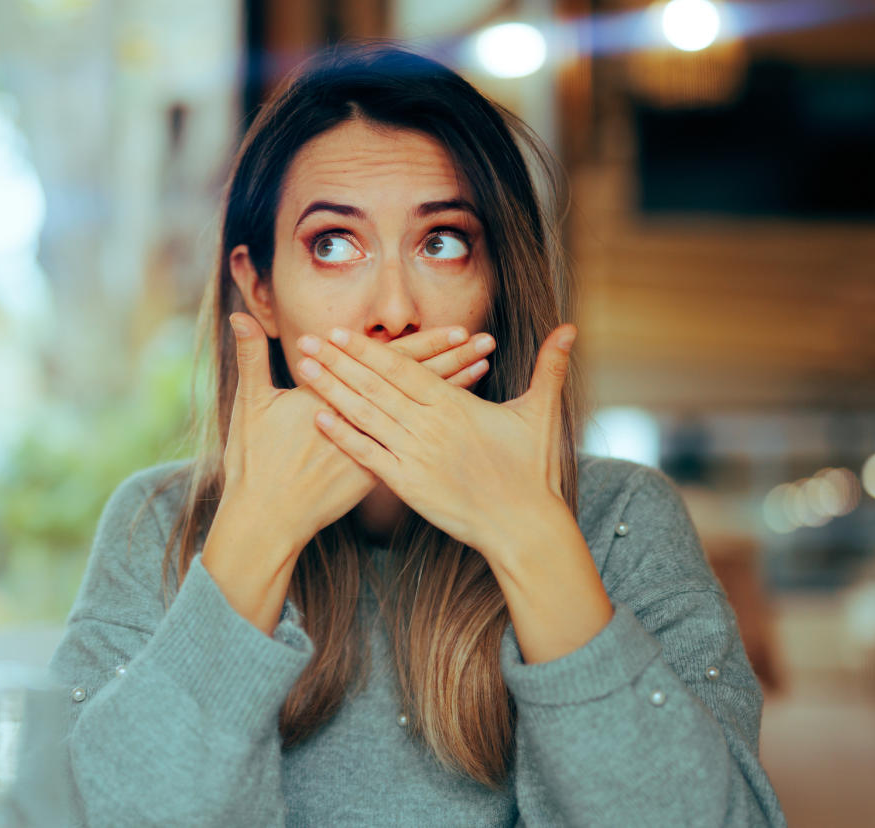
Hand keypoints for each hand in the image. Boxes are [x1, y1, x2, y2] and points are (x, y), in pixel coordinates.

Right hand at [217, 313, 498, 552]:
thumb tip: (237, 316)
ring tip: (484, 370)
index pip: (390, 365)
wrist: (266, 520)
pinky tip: (462, 417)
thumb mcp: (250, 405)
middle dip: (453, 361)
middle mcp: (363, 422)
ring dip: (454, 390)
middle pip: (417, 385)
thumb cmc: (256, 462)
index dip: (426, 347)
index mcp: (339, 398)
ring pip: (422, 414)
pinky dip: (440, 428)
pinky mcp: (376, 475)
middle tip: (487, 341)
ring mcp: (374, 451)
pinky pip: (418, 444)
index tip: (458, 330)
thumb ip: (250, 357)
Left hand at [293, 324, 577, 573]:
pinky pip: (368, 456)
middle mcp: (430, 426)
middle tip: (305, 340)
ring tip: (303, 370)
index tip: (341, 332)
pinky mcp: (408, 484)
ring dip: (331, 391)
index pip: (404, 369)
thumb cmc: (532, 471)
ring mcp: (416, 455)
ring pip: (365, 416)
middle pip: (375, 386)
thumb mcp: (542, 414)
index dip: (369, 350)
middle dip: (338, 362)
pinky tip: (319, 419)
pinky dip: (343, 437)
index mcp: (455, 405)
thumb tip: (570, 328)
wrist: (524, 526)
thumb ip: (549, 367)